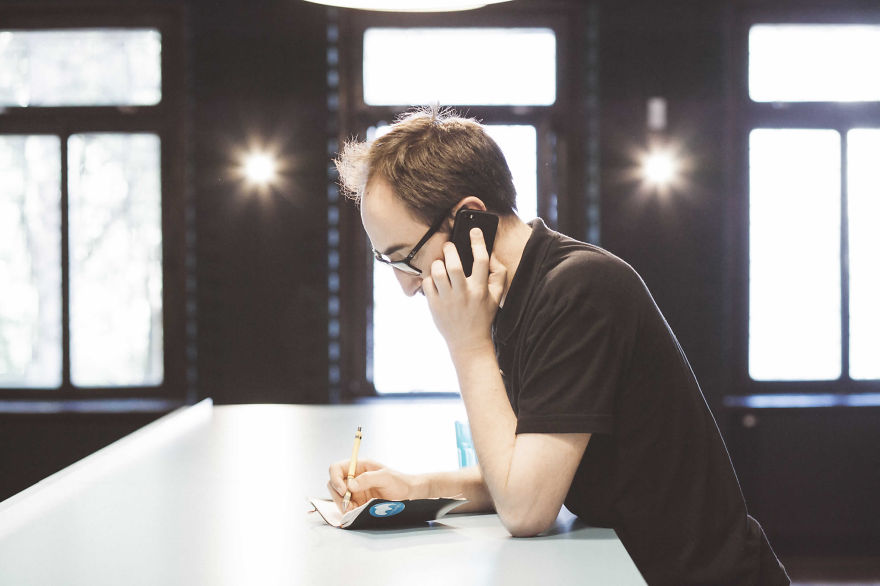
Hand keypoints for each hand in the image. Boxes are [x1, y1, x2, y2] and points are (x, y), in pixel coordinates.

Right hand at [327, 459, 420, 511]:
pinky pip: (346, 507)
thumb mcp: (385, 477)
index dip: (335, 478)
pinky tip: (356, 512)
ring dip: (342, 504)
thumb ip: (367, 479)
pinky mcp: (357, 502)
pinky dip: (348, 511)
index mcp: (358, 466)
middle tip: (348, 504)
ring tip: (354, 509)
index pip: (336, 468)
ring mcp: (354, 490)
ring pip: (337, 497)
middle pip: (333, 484)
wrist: (409, 494)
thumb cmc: (399, 482)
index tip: (343, 490)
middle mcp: (353, 477)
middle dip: (337, 495)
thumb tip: (350, 485)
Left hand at [422, 227, 506, 355]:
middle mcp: (464, 294)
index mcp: (480, 290)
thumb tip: (491, 254)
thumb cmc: (482, 315)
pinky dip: (429, 278)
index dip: (478, 242)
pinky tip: (435, 279)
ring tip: (440, 263)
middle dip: (450, 250)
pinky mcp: (434, 306)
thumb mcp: (496, 297)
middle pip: (454, 265)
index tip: (474, 230)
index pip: (481, 261)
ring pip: (438, 273)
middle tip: (448, 245)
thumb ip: (498, 275)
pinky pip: (427, 284)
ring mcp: (447, 300)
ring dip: (438, 263)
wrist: (468, 342)